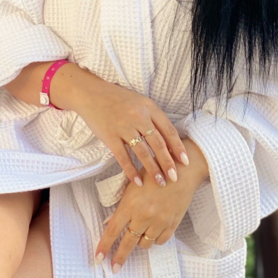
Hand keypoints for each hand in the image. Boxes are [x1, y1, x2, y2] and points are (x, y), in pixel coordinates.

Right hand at [74, 75, 190, 188]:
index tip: (185, 161)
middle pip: (158, 143)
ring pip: (143, 152)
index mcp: (149, 107)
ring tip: (160, 182)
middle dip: (168, 162)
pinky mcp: (110, 136)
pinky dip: (131, 170)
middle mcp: (138, 117)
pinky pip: (123, 157)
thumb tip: (169, 141)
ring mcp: (124, 127)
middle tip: (175, 178)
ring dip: (153, 169)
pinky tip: (138, 181)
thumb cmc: (118, 99)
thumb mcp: (140, 103)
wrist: (92, 94)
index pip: (168, 130)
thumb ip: (153, 119)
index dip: (178, 147)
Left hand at [94, 160, 205, 272]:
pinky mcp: (171, 225)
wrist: (182, 172)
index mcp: (130, 205)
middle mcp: (143, 217)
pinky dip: (154, 239)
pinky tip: (153, 232)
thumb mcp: (134, 184)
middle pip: (127, 243)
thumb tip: (111, 222)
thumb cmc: (155, 172)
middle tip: (114, 267)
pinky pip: (159, 242)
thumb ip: (123, 204)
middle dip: (119, 257)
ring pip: (144, 244)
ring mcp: (158, 223)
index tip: (99, 258)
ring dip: (139, 242)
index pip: (112, 231)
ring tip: (139, 235)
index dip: (104, 246)